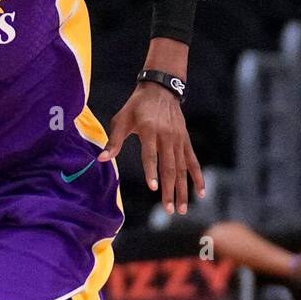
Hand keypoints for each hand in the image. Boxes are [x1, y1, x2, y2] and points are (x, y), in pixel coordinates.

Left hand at [100, 81, 204, 215]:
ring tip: (181, 209)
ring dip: (183, 190)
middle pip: (169, 167)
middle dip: (170, 190)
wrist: (161, 89)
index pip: (151, 154)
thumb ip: (113, 141)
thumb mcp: (121, 119)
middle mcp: (167, 136)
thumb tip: (100, 160)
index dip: (152, 171)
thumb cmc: (136, 106)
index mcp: (149, 130)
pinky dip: (197, 177)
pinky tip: (200, 193)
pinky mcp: (185, 140)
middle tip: (169, 211)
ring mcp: (179, 139)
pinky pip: (193, 161)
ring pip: (182, 168)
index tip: (154, 188)